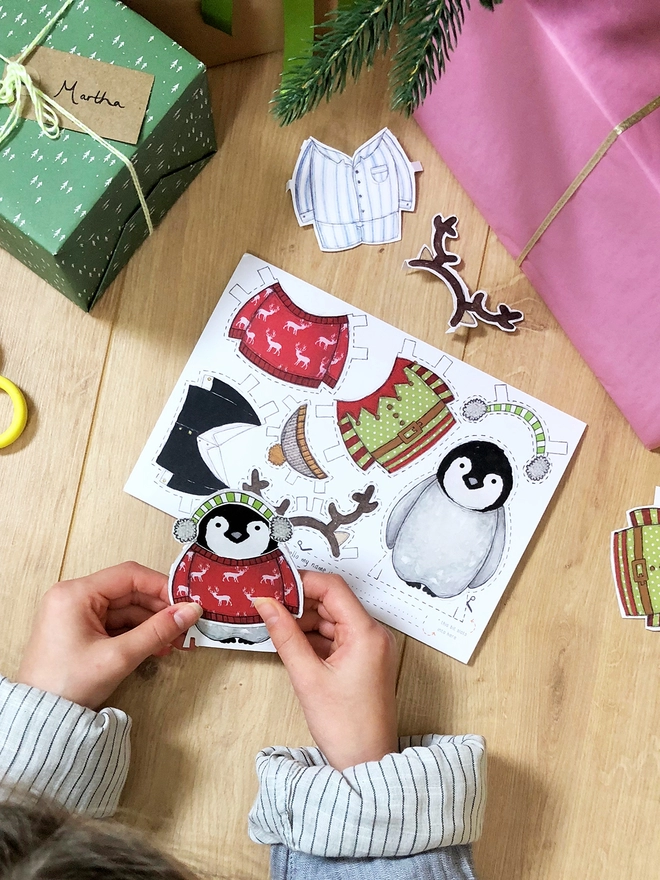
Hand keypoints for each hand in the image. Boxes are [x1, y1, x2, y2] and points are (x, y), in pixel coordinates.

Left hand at [17, 562, 202, 709]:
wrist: (41, 720)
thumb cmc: (67, 685)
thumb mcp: (119, 656)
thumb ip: (158, 631)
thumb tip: (190, 611)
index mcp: (75, 594)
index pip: (129, 576)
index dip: (161, 586)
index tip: (186, 602)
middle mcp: (74, 597)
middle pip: (129, 592)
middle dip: (159, 609)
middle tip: (184, 625)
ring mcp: (76, 613)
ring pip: (125, 609)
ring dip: (151, 623)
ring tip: (174, 641)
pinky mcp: (80, 629)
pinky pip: (116, 623)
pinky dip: (137, 632)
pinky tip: (156, 645)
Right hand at [254, 572, 398, 770]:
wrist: (366, 763)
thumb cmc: (346, 727)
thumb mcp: (307, 676)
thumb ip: (285, 635)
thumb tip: (267, 605)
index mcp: (367, 633)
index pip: (333, 588)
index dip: (302, 582)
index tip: (276, 586)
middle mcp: (375, 635)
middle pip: (334, 601)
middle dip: (301, 602)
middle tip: (270, 606)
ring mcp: (371, 648)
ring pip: (334, 618)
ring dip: (307, 621)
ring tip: (278, 627)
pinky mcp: (365, 660)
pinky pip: (338, 636)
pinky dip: (316, 637)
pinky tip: (294, 643)